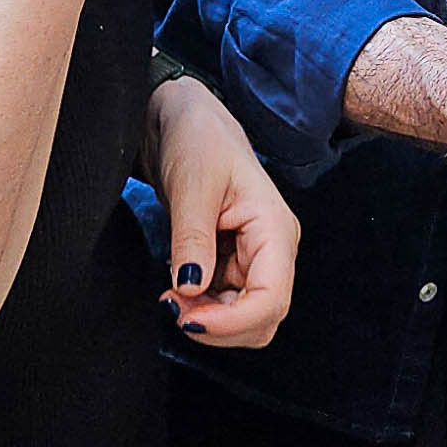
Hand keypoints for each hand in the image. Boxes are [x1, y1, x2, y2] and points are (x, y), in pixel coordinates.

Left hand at [148, 74, 298, 348]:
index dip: (232, 321)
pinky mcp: (235, 263)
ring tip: (172, 298)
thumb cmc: (197, 140)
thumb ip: (192, 239)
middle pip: (263, 318)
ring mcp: (256, 259)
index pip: (271, 298)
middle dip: (220, 326)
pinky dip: (203, 309)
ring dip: (210, 321)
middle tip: (172, 308)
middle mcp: (273, 250)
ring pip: (245, 318)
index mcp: (275, 229)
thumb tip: (190, 290)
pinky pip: (226, 304)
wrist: (185, 121)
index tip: (186, 319)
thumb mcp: (191, 187)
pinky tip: (177, 290)